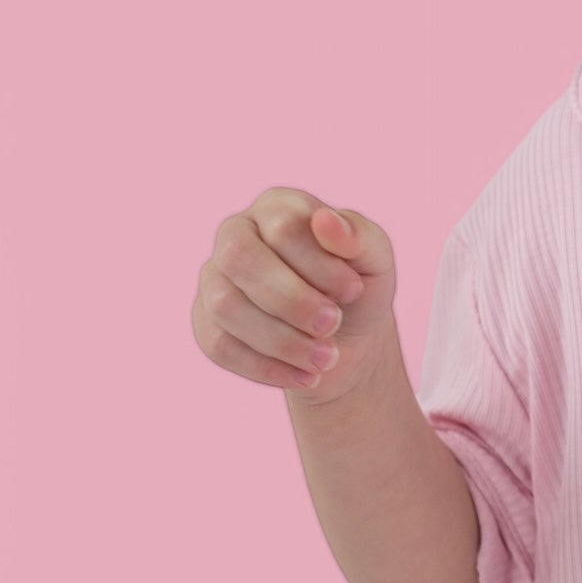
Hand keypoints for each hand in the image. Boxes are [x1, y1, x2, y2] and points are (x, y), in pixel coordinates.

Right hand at [193, 188, 398, 400]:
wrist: (346, 340)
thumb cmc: (357, 288)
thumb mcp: (375, 260)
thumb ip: (358, 236)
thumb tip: (325, 220)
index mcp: (277, 207)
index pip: (283, 227)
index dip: (319, 264)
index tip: (354, 290)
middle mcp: (237, 234)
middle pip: (240, 258)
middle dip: (291, 300)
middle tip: (333, 325)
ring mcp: (214, 278)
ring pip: (225, 305)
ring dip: (282, 340)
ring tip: (326, 359)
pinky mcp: (205, 322)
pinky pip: (219, 345)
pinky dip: (265, 367)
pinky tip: (305, 376)